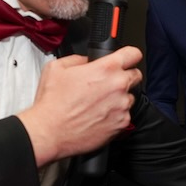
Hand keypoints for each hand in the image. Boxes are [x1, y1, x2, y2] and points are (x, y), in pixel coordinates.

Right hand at [17, 47, 143, 165]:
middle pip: (136, 75)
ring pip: (130, 97)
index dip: (129, 56)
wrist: (50, 131)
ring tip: (98, 103)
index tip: (126, 59)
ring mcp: (122, 106)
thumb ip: (79, 59)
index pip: (133, 54)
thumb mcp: (58, 67)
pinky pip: (125, 115)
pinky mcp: (122, 124)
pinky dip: (115, 115)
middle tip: (107, 84)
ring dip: (119, 98)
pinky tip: (98, 116)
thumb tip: (88, 61)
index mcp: (106, 69)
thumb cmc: (52, 103)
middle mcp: (118, 86)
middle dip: (124, 77)